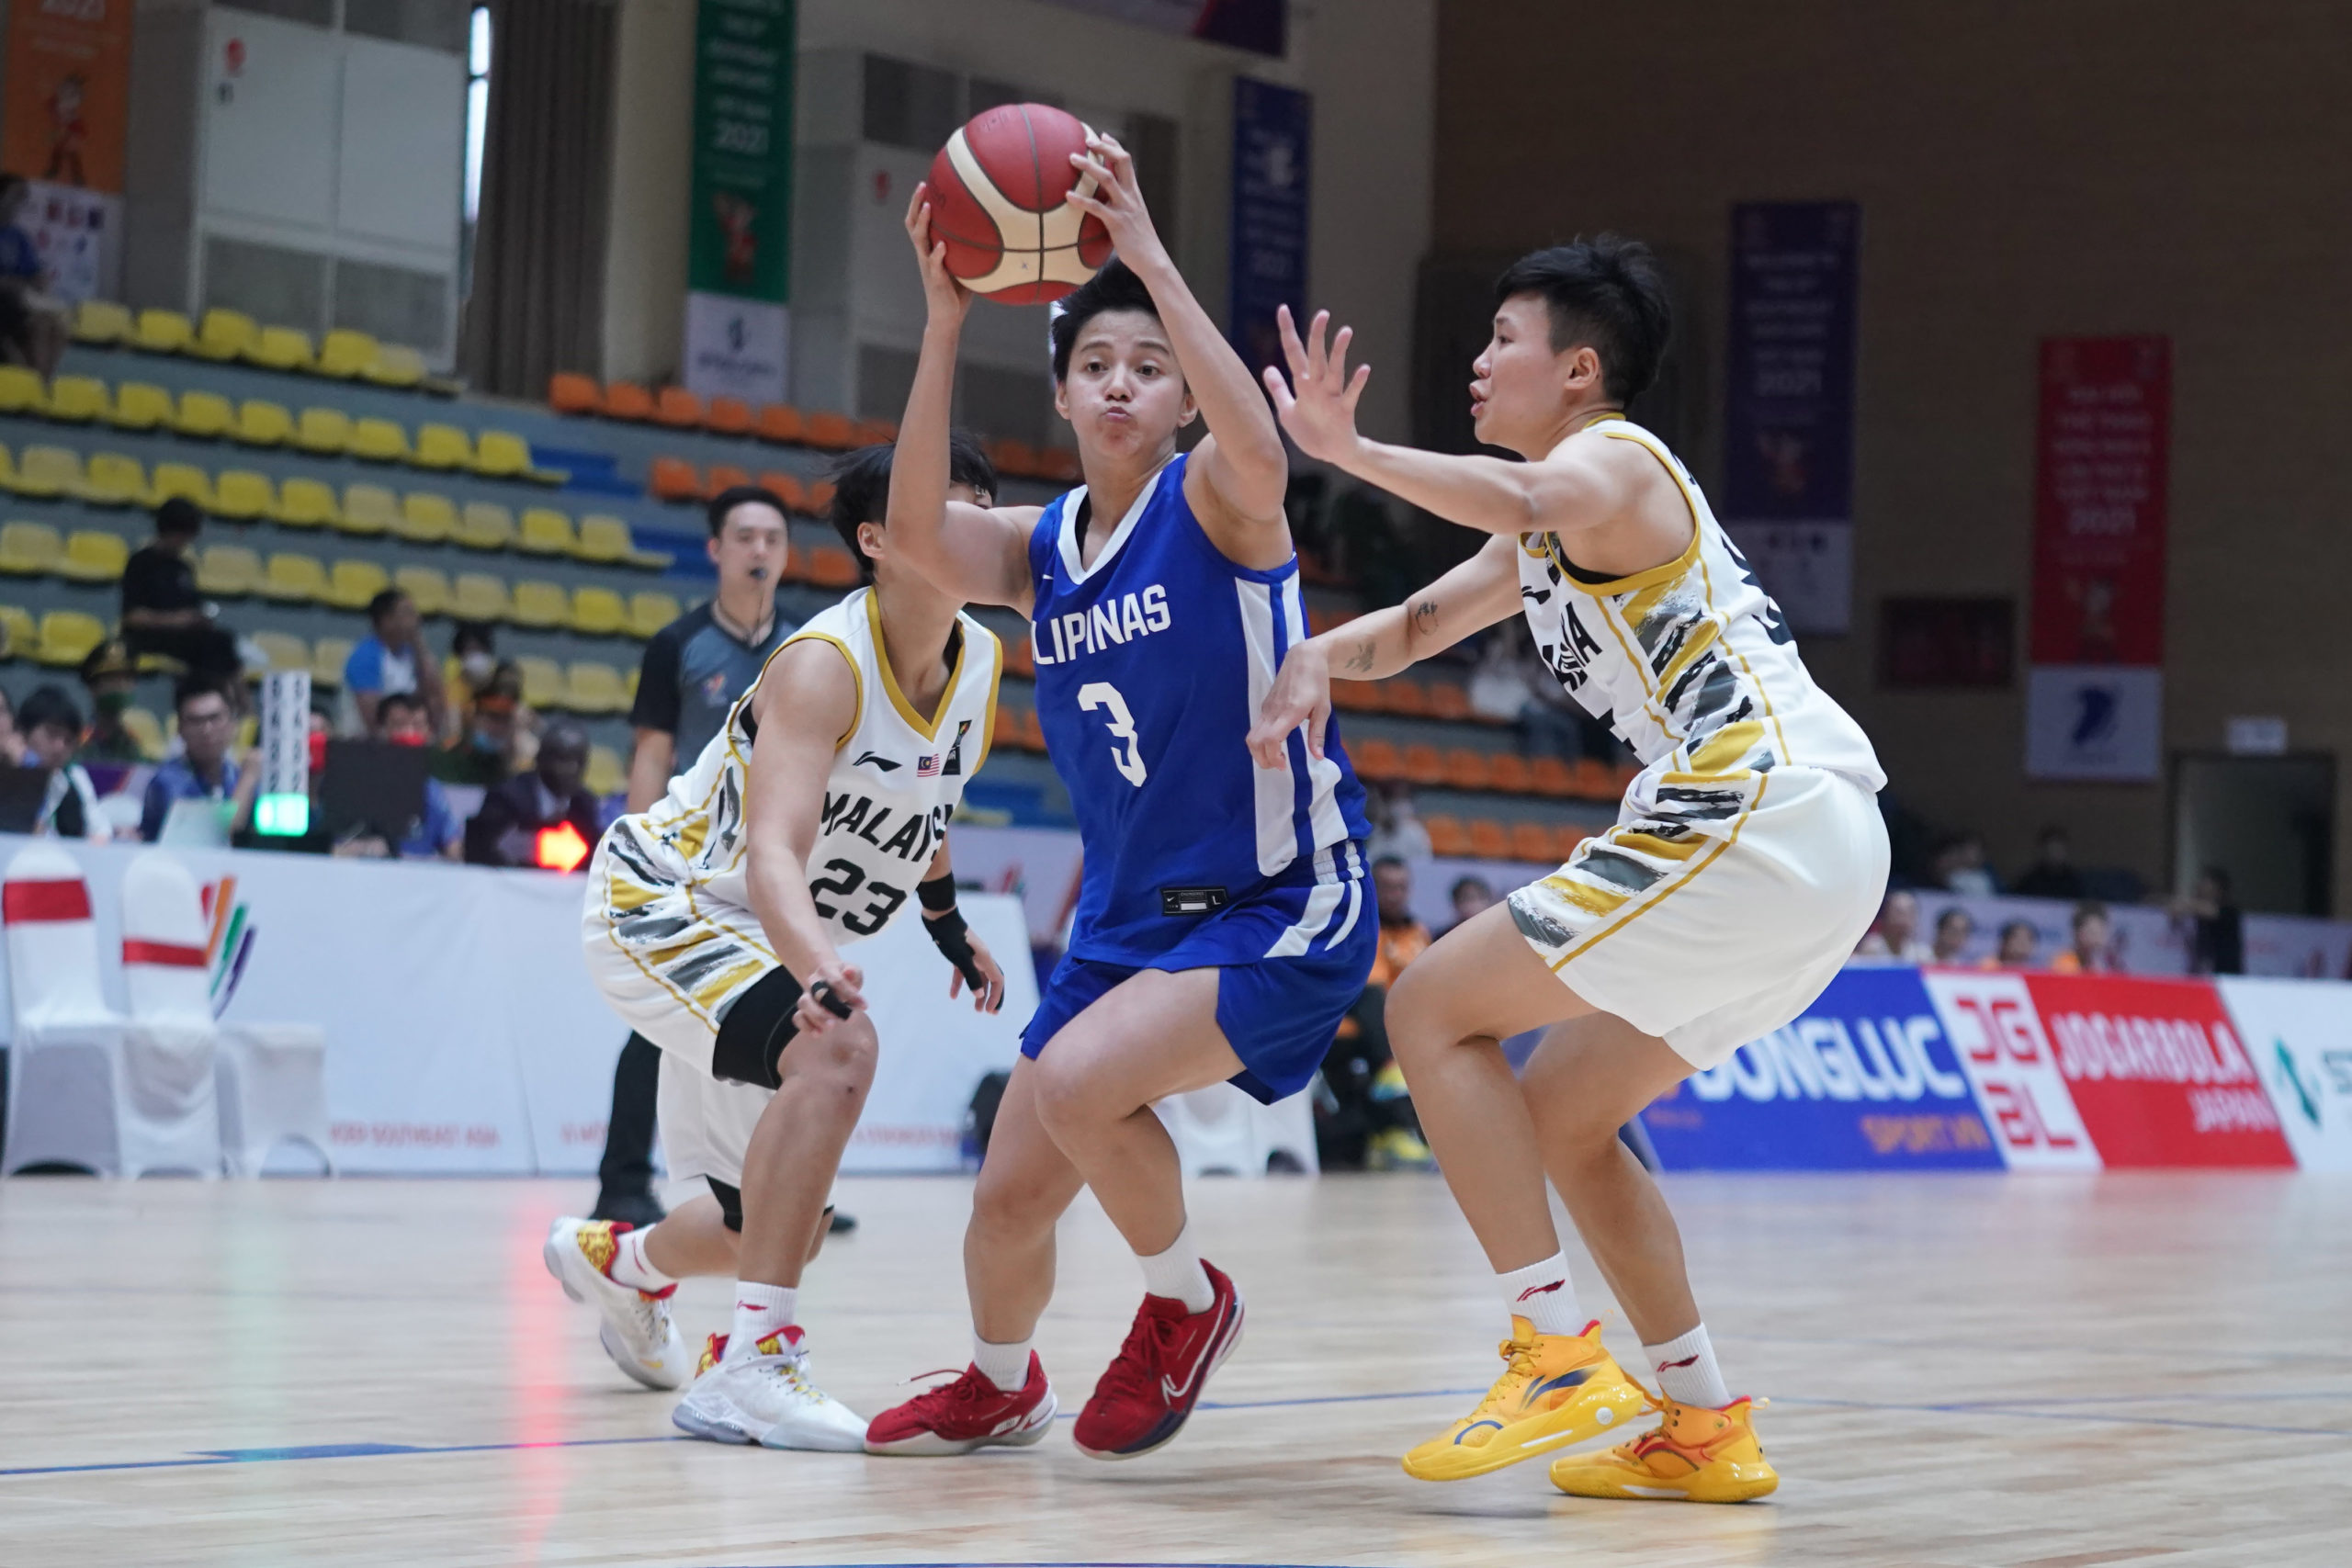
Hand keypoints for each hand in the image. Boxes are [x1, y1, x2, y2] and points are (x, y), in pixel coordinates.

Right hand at [792, 958, 866, 1033]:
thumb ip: (854, 973)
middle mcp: (813, 982)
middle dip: (830, 1005)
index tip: (865, 1006)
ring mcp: (806, 996)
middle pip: (817, 991)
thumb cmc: (845, 979)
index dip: (850, 993)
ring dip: (817, 1016)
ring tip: (830, 1027)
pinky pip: (798, 1017)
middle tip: (845, 1017)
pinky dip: (806, 1026)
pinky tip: (818, 1033)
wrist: (828, 980)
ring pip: (804, 1003)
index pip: (836, 981)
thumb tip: (849, 972)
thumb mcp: (854, 973)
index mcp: (827, 970)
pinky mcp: (802, 1010)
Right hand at [903, 184, 974, 326]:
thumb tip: (998, 232)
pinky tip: (943, 245)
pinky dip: (937, 254)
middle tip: (923, 185)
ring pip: (920, 240)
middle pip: (913, 224)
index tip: (927, 183)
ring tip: (928, 208)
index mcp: (930, 249)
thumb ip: (972, 249)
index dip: (919, 203)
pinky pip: (934, 265)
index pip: (919, 222)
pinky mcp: (935, 280)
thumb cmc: (958, 291)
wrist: (948, 317)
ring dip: (922, 223)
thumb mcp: (966, 265)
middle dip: (915, 203)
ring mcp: (928, 266)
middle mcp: (925, 255)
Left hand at [946, 926, 1006, 1014]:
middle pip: (992, 981)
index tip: (991, 1011)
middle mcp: (981, 957)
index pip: (998, 981)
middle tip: (988, 1013)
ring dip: (978, 994)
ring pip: (979, 979)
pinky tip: (953, 996)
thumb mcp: (960, 958)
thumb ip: (970, 977)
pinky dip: (960, 984)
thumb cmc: (950, 936)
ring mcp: (971, 956)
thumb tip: (979, 996)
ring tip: (976, 1010)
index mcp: (985, 958)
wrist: (939, 917)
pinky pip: (963, 973)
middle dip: (992, 997)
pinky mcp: (960, 955)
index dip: (997, 997)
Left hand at [1065, 132, 1170, 275]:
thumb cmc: (1139, 242)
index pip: (1126, 162)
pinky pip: (1097, 208)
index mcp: (1134, 193)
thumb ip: (1120, 207)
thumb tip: (1103, 205)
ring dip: (1089, 166)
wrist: (1152, 260)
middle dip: (1104, 148)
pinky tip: (1068, 195)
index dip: (1114, 146)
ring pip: (1107, 179)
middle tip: (1087, 140)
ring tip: (1072, 158)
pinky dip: (1081, 200)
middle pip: (1121, 161)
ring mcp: (1124, 208)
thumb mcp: (1132, 219)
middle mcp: (1131, 196)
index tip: (1102, 135)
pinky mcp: (1117, 223)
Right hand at [1247, 638, 1332, 767]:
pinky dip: (1261, 741)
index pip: (1271, 739)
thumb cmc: (1317, 682)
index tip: (1284, 765)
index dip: (1273, 756)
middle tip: (1278, 765)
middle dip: (1262, 759)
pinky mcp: (1264, 706)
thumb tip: (1318, 757)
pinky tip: (1275, 743)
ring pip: (1252, 736)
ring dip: (1259, 751)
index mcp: (1289, 712)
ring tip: (1275, 757)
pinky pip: (1256, 728)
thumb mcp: (1324, 709)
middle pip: (1254, 741)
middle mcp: (1273, 711)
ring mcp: (1266, 708)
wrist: (1303, 658)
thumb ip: (1317, 734)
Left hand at [1262, 305, 1370, 465]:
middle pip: (1315, 356)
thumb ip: (1279, 389)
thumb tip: (1268, 368)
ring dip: (1339, 352)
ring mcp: (1331, 397)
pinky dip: (1357, 383)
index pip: (1293, 352)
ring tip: (1345, 331)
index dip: (1287, 331)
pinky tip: (1364, 369)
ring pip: (1334, 370)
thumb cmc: (1310, 432)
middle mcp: (1317, 386)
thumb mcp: (1287, 411)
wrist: (1331, 454)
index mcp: (1303, 384)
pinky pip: (1350, 394)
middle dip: (1316, 336)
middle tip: (1322, 314)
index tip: (1282, 309)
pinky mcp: (1343, 411)